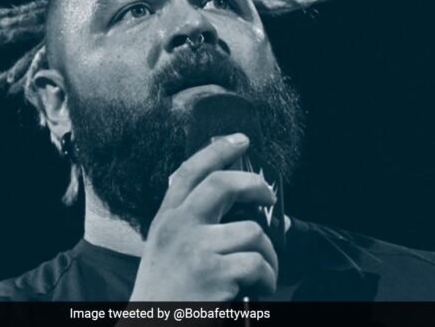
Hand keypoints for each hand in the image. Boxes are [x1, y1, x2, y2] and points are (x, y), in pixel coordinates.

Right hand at [129, 133, 278, 300]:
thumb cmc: (165, 293)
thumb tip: (242, 211)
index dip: (217, 150)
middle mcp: (177, 227)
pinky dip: (269, 279)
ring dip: (269, 255)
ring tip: (262, 272)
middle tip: (268, 196)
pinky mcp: (214, 273)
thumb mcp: (166, 249)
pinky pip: (259, 263)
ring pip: (252, 231)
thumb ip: (192, 225)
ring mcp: (195, 249)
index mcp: (166, 219)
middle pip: (221, 183)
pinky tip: (259, 290)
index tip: (241, 139)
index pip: (189, 172)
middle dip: (254, 184)